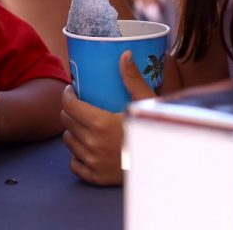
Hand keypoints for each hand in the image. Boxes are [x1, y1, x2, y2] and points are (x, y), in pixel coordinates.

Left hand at [61, 51, 155, 184]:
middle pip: (66, 121)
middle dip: (70, 111)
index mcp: (100, 123)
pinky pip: (74, 164)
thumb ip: (132, 78)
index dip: (67, 95)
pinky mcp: (96, 177)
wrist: (166, 165)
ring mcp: (92, 162)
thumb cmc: (156, 131)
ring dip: (73, 131)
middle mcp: (92, 144)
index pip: (69, 106)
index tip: (73, 90)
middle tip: (80, 105)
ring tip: (84, 125)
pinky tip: (88, 147)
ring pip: (68, 141)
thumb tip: (125, 54)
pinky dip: (77, 155)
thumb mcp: (146, 103)